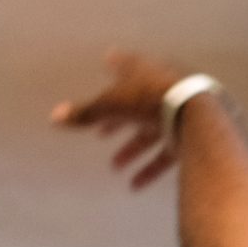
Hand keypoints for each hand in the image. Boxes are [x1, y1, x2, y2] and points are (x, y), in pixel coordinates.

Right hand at [52, 49, 213, 189]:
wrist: (195, 113)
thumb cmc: (149, 101)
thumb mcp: (111, 106)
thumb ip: (85, 114)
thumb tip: (52, 117)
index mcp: (144, 71)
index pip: (126, 64)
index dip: (116, 65)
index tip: (108, 60)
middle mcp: (163, 87)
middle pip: (136, 103)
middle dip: (117, 121)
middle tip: (101, 134)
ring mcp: (180, 110)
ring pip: (151, 131)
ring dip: (132, 149)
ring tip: (116, 167)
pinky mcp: (191, 134)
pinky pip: (167, 152)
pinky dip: (150, 168)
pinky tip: (135, 185)